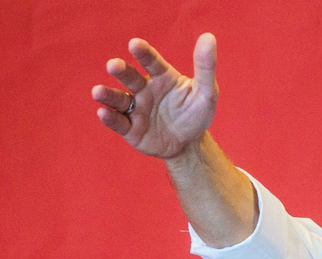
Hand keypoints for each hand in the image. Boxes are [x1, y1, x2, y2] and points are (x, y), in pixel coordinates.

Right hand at [92, 33, 217, 158]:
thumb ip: (205, 67)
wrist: (190, 144)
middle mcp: (144, 89)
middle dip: (121, 71)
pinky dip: (110, 118)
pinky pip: (118, 122)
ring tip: (97, 91)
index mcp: (162, 77)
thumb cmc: (195, 114)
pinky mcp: (130, 129)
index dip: (143, 53)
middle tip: (113, 65)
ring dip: (108, 95)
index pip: (152, 62)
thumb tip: (209, 37)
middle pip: (130, 77)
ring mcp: (135, 109)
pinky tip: (103, 113)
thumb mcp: (206, 93)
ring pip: (118, 99)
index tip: (134, 44)